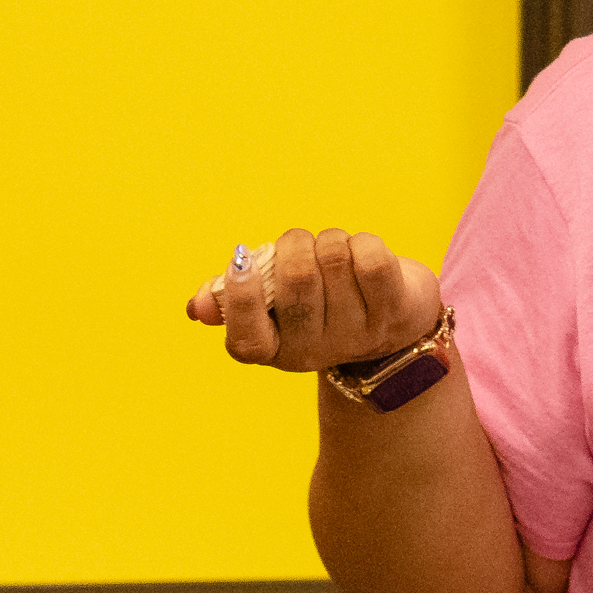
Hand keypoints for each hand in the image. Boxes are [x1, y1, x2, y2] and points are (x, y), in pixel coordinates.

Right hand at [188, 229, 444, 376]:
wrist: (394, 323)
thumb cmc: (321, 302)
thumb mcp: (275, 306)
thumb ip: (232, 301)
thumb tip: (197, 306)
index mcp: (276, 351)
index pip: (248, 341)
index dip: (241, 298)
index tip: (241, 261)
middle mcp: (315, 352)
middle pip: (297, 280)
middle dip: (295, 244)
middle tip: (300, 245)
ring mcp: (358, 335)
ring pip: (334, 259)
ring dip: (331, 240)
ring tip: (335, 252)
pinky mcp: (395, 313)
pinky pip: (371, 259)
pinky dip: (363, 242)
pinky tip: (362, 254)